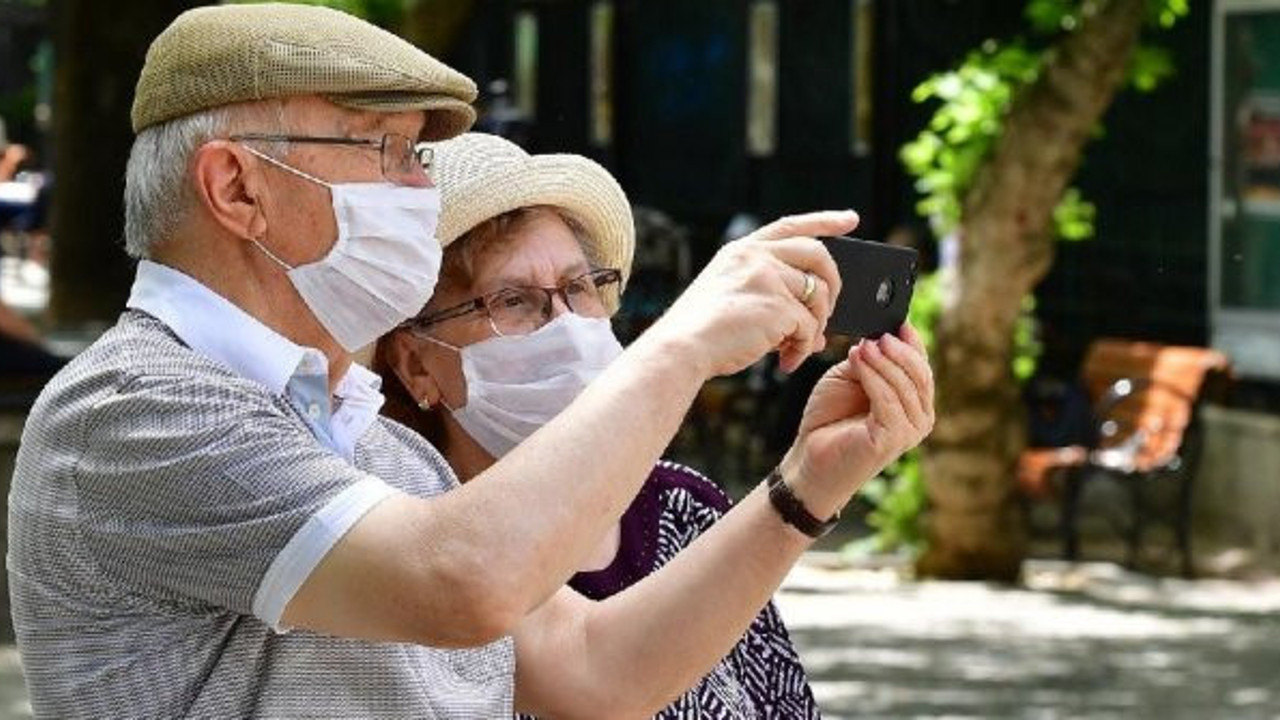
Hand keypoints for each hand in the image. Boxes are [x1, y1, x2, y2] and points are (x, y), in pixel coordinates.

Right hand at [646, 210, 856, 377]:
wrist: (680, 349)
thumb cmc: (702, 333)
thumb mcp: (731, 298)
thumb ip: (770, 298)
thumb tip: (815, 327)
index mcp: (742, 250)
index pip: (792, 226)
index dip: (824, 221)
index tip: (850, 219)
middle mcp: (757, 257)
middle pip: (818, 256)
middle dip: (833, 284)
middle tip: (829, 311)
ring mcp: (768, 278)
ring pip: (818, 296)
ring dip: (816, 327)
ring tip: (799, 347)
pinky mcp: (778, 306)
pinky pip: (810, 328)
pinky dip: (803, 349)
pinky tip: (787, 361)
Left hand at [781, 323, 934, 514]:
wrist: (809, 455)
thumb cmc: (829, 418)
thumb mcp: (851, 377)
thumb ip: (870, 360)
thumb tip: (880, 338)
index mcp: (913, 401)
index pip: (922, 365)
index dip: (912, 342)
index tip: (898, 321)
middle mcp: (919, 416)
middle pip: (920, 374)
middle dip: (898, 350)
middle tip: (877, 336)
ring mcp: (910, 430)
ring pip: (905, 385)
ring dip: (883, 361)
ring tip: (861, 347)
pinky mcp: (893, 439)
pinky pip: (888, 400)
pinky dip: (873, 377)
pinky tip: (857, 362)